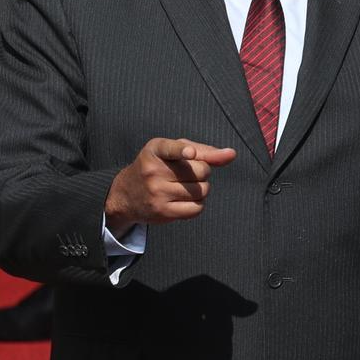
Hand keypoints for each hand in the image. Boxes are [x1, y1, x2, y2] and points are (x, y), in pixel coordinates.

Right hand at [105, 138, 236, 236]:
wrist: (127, 194)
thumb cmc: (160, 167)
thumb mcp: (176, 151)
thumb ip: (205, 151)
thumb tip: (232, 154)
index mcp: (156, 149)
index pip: (171, 148)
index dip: (183, 151)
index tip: (190, 153)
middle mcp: (154, 170)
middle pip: (201, 171)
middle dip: (203, 172)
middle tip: (188, 174)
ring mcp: (157, 192)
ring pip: (202, 190)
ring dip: (201, 189)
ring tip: (184, 186)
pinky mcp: (162, 211)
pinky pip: (197, 208)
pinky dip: (198, 204)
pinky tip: (185, 199)